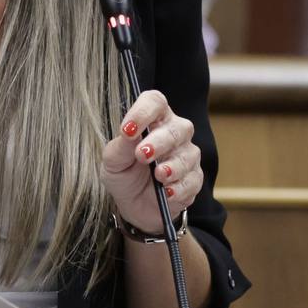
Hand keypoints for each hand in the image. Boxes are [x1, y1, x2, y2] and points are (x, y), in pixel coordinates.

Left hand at [100, 91, 202, 236]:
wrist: (134, 204)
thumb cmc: (124, 174)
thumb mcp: (113, 161)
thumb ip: (119, 147)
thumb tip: (129, 132)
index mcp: (153, 120)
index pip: (155, 102)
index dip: (143, 112)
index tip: (127, 129)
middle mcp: (174, 133)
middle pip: (176, 128)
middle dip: (159, 142)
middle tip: (142, 155)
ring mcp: (187, 156)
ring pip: (188, 155)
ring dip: (172, 166)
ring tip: (158, 176)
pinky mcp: (194, 179)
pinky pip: (192, 180)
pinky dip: (179, 188)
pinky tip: (167, 193)